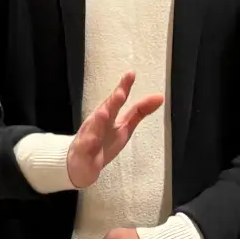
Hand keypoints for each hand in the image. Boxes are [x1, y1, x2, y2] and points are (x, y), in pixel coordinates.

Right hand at [65, 70, 163, 188]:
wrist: (80, 164)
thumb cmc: (103, 142)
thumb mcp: (125, 126)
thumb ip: (140, 112)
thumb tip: (159, 97)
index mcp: (109, 116)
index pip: (117, 100)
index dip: (124, 87)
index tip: (131, 74)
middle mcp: (98, 123)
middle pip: (106, 110)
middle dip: (112, 102)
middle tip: (121, 93)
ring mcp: (89, 137)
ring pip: (93, 128)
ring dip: (98, 121)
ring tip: (104, 112)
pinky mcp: (83, 152)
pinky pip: (85, 148)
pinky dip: (88, 144)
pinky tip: (92, 140)